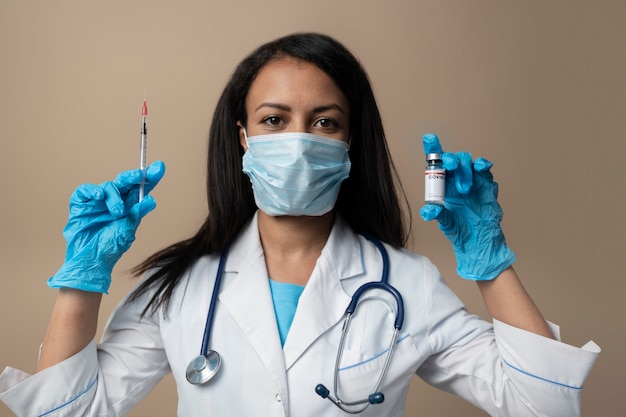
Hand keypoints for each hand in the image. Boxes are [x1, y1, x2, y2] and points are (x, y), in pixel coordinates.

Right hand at [48, 161, 165, 292]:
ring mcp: (98, 201)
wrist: (90, 260)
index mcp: (129, 207)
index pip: (141, 188)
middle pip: (126, 182)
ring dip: (114, 197)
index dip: (150, 177)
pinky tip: (99, 196)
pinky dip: (93, 190)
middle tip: (140, 175)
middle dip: (133, 176)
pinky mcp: (81, 203)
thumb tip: (150, 200)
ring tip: (117, 212)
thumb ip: (136, 214)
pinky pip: (86, 190)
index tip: (159, 167)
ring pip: (109, 186)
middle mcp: (115, 201)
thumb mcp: (127, 231)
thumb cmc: (110, 247)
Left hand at [419, 134, 514, 279]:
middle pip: (453, 159)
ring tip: (464, 189)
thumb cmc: (459, 230)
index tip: (429, 138)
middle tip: (450, 166)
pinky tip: (481, 167)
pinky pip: (485, 168)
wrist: (479, 241)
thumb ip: (438, 214)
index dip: (433, 148)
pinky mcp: (486, 183)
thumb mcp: (446, 223)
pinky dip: (483, 164)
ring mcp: (472, 179)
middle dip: (451, 160)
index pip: (436, 163)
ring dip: (465, 170)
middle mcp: (455, 179)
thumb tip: (428, 212)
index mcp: (441, 185)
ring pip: (467, 162)